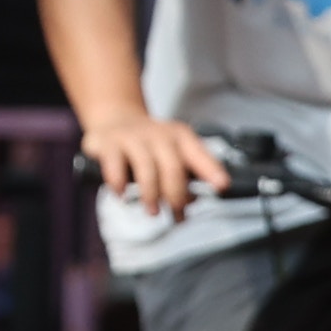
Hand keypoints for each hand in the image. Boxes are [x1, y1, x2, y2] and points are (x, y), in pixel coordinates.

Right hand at [81, 114, 238, 223]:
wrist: (115, 118)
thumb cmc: (150, 144)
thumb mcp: (172, 153)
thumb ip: (185, 178)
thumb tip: (190, 204)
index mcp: (180, 137)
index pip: (199, 154)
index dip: (212, 170)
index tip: (222, 186)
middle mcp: (159, 135)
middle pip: (172, 166)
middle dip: (176, 194)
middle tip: (176, 212)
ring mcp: (133, 137)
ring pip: (146, 167)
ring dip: (151, 194)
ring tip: (152, 211)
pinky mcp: (108, 143)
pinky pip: (115, 165)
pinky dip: (118, 182)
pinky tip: (121, 194)